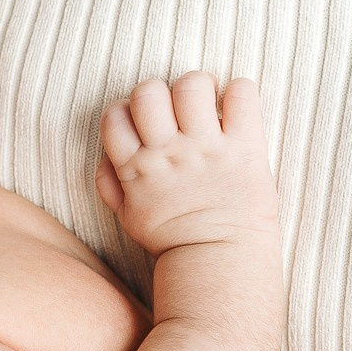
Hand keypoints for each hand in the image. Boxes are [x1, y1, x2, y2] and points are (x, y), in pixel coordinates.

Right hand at [96, 72, 276, 255]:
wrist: (218, 264)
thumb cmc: (173, 241)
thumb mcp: (128, 218)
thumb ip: (111, 184)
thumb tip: (107, 157)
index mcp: (137, 168)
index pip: (115, 115)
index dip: (128, 110)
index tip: (147, 123)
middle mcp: (168, 153)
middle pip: (148, 92)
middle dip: (160, 93)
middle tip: (177, 111)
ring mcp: (207, 149)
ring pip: (192, 86)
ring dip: (199, 87)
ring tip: (207, 106)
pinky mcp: (244, 148)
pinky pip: (241, 96)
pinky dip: (239, 93)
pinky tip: (237, 109)